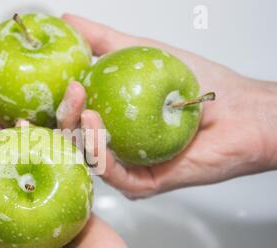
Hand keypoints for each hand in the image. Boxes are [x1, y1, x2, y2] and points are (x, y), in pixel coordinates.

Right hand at [55, 14, 276, 198]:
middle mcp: (112, 146)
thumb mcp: (140, 52)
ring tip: (83, 108)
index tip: (49, 80)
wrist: (240, 110)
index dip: (55, 101)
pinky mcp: (141, 185)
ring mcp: (125, 168)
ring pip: (89, 159)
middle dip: (65, 116)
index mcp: (108, 120)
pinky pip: (113, 176)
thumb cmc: (197, 83)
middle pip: (74, 139)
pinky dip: (101, 154)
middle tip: (72, 91)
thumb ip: (103, 41)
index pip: (71, 115)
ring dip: (79, 134)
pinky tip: (97, 130)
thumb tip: (67, 21)